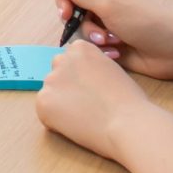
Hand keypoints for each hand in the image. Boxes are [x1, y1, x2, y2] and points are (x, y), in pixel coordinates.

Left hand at [34, 38, 149, 157]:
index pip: (72, 59)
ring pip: (51, 92)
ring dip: (61, 103)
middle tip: (86, 103)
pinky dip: (56, 120)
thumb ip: (94, 67)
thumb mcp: (112, 69)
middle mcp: (61, 60)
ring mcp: (50, 81)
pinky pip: (45, 111)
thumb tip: (84, 78)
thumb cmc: (129, 100)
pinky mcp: (42, 102)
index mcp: (80, 48)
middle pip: (58, 72)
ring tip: (84, 117)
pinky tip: (76, 125)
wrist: (127, 122)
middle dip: (67, 86)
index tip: (93, 88)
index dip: (82, 76)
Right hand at [41, 0, 172, 80]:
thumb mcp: (109, 4)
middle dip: (84, 26)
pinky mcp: (114, 47)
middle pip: (76, 14)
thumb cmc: (145, 21)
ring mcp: (110, 27)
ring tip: (113, 44)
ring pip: (84, 34)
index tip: (66, 14)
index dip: (65, 3)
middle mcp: (106, 6)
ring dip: (96, 40)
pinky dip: (104, 52)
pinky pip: (96, 49)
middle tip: (97, 34)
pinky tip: (117, 54)